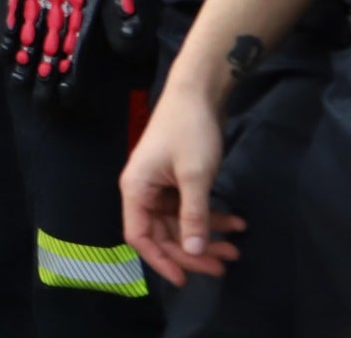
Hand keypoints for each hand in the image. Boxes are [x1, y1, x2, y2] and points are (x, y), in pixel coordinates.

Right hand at [122, 83, 245, 286]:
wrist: (197, 93)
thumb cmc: (189, 132)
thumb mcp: (195, 176)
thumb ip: (193, 215)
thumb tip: (194, 252)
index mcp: (135, 189)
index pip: (139, 236)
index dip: (160, 260)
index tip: (185, 281)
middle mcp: (143, 190)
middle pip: (163, 233)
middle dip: (193, 251)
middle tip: (224, 265)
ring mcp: (160, 185)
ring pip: (180, 223)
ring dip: (207, 236)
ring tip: (236, 248)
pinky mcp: (176, 179)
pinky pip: (190, 207)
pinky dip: (212, 216)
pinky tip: (237, 222)